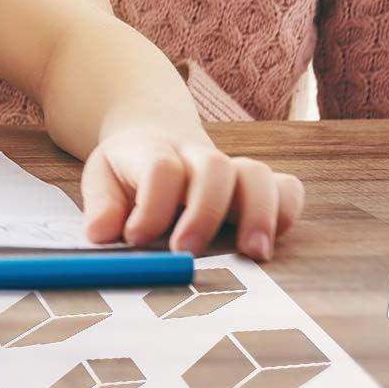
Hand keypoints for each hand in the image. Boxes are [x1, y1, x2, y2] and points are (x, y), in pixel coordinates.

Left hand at [80, 124, 305, 260]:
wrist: (155, 133)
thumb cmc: (129, 168)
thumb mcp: (102, 176)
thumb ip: (101, 205)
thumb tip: (102, 234)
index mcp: (155, 152)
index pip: (161, 168)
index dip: (152, 206)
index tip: (135, 239)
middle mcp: (197, 158)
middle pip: (214, 168)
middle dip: (205, 212)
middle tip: (186, 251)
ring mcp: (231, 171)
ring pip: (256, 175)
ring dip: (258, 214)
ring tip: (252, 254)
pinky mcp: (255, 187)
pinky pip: (286, 188)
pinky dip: (287, 211)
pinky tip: (272, 241)